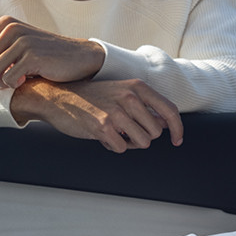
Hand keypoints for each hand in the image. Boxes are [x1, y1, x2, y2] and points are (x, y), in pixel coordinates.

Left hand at [0, 17, 105, 87]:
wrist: (78, 57)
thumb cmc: (44, 58)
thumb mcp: (14, 55)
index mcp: (4, 24)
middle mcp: (11, 28)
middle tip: (3, 84)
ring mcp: (22, 40)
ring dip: (0, 84)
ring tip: (15, 82)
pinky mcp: (32, 54)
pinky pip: (8, 78)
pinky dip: (13, 85)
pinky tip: (25, 81)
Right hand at [10, 76, 184, 150]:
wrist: (58, 97)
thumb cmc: (92, 97)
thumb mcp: (121, 93)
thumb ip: (144, 105)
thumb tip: (165, 123)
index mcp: (137, 87)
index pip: (170, 110)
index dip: (178, 129)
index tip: (178, 140)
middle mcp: (130, 97)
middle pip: (156, 132)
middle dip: (144, 137)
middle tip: (127, 132)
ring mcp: (116, 112)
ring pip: (142, 142)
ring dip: (129, 143)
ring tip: (114, 133)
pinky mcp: (103, 127)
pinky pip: (122, 148)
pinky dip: (114, 146)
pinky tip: (102, 135)